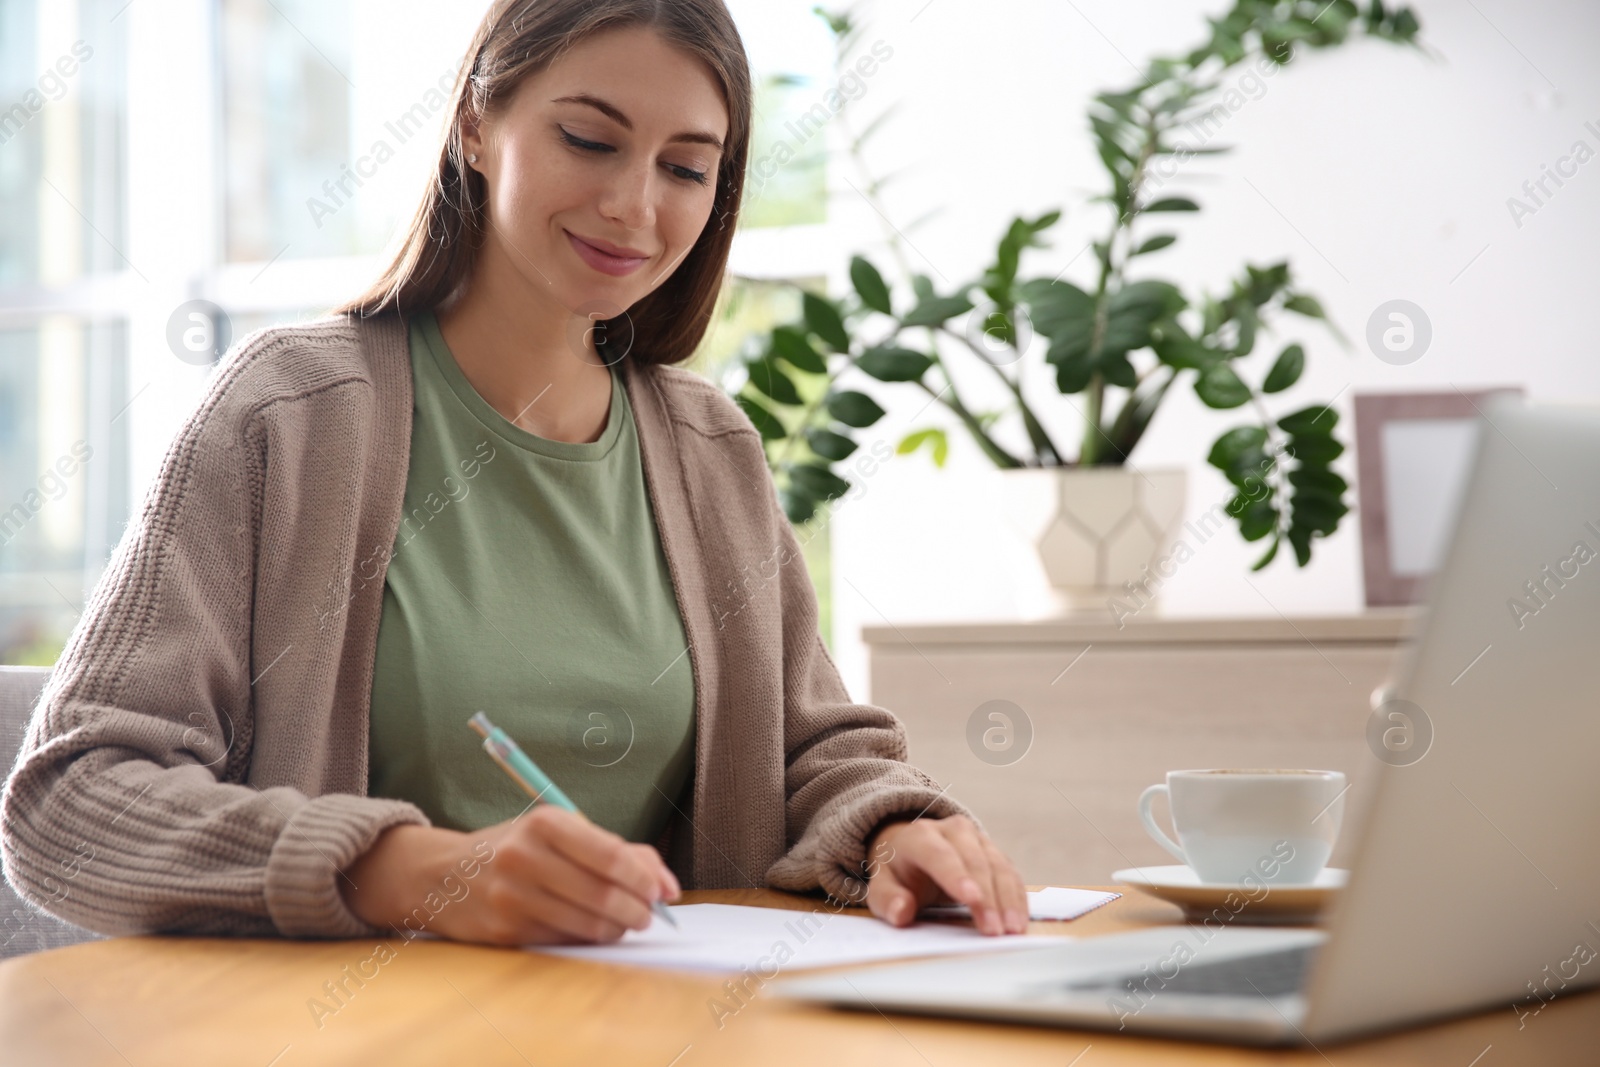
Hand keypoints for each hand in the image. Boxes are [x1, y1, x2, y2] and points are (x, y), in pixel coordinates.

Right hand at [341, 805, 679, 944]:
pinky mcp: (505, 931)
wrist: (445, 875)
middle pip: (602, 894)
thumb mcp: (560, 832)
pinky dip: (588, 938)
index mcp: (544, 822)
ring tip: (625, 923)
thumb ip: (617, 850)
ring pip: (586, 923)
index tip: (661, 891)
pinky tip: (593, 929)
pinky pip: (564, 940)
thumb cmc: (519, 848)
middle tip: (648, 915)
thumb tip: (668, 887)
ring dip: (617, 929)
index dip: (644, 878)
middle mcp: (524, 857)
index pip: (609, 855)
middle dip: (638, 909)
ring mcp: (511, 897)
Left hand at [862, 815, 1027, 935]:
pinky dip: (1017, 897)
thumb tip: (901, 911)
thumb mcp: (882, 886)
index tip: (971, 898)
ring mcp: (977, 838)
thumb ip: (887, 900)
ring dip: (1008, 899)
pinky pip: (1010, 873)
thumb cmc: (898, 873)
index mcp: (920, 836)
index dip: (955, 876)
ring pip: (998, 866)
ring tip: (1012, 929)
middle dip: (987, 897)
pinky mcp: (993, 852)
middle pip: (974, 862)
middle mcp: (952, 830)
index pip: (938, 855)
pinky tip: (1019, 919)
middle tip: (994, 930)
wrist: (912, 851)